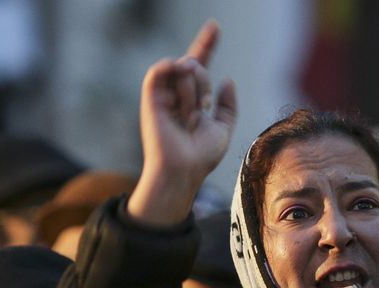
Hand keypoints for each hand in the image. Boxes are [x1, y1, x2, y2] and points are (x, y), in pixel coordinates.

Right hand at [128, 20, 237, 225]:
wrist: (183, 170)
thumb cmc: (201, 156)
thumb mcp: (223, 129)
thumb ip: (228, 105)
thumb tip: (228, 79)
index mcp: (193, 100)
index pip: (200, 65)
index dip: (207, 45)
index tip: (215, 26)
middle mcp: (177, 94)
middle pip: (195, 65)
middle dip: (204, 83)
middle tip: (202, 108)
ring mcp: (163, 96)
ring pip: (184, 68)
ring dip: (194, 88)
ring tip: (191, 111)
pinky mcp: (150, 98)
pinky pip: (158, 71)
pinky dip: (169, 66)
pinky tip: (178, 69)